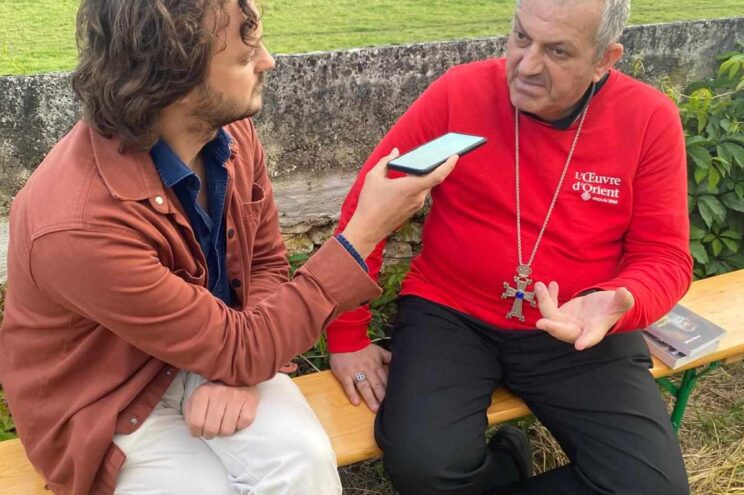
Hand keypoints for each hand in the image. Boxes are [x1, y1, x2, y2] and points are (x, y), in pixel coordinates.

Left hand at [184, 382, 259, 438]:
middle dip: (210, 434)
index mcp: (203, 393)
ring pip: (227, 430)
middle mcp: (219, 394)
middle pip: (211, 429)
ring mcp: (235, 398)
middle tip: (212, 430)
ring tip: (224, 423)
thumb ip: (191, 411)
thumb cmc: (216, 391)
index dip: (196, 432)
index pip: (195, 423)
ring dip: (224, 431)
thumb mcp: (199, 396)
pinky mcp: (249, 402)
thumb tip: (192, 427)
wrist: (239, 375)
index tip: (199, 431)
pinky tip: (236, 418)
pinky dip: (239, 425)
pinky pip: (242, 425)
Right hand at [330, 344, 391, 412]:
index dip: (390, 390)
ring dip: (370, 398)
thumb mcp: (378, 350)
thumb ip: (388, 357)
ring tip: (374, 409)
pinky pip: (348, 385)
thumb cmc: (362, 346)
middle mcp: (367, 370)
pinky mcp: (344, 374)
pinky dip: (352, 394)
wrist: (345, 338)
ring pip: (364, 387)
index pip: (385, 380)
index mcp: (376, 366)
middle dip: (382, 397)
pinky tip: (356, 402)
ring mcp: (355, 373)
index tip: (395, 399)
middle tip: (386, 409)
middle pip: (376, 385)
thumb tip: (399, 362)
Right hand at [342, 148, 457, 257]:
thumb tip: (395, 152)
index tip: (455, 156)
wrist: (368, 229)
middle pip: (431, 179)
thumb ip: (386, 162)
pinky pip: (418, 194)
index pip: (436, 176)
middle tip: (434, 154)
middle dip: (433, 167)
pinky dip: (415, 185)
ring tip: (414, 165)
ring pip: (423, 186)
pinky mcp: (412, 211)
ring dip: (421, 176)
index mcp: (410, 187)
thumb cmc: (369, 203)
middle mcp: (417, 197)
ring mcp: (416, 206)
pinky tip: (406, 180)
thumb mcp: (373, 177)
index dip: (448, 165)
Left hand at [534, 281, 634, 349]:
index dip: (586, 340)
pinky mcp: (559, 314)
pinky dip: (548, 296)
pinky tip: (552, 284)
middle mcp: (577, 330)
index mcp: (594, 331)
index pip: (590, 337)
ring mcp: (565, 323)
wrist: (601, 308)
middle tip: (541, 323)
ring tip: (540, 286)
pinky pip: (549, 306)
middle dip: (552, 327)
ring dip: (544, 301)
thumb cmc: (611, 309)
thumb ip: (623, 301)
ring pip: (551, 316)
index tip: (580, 345)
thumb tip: (625, 292)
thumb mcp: (619, 304)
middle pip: (562, 331)